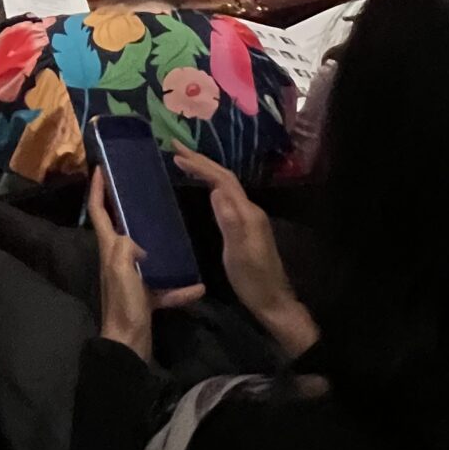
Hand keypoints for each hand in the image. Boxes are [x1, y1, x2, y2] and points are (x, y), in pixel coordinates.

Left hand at [86, 166, 203, 361]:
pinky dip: (179, 288)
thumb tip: (134, 238)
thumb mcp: (122, 272)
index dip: (98, 189)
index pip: (99, 212)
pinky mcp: (145, 297)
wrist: (129, 345)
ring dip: (157, 243)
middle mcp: (117, 260)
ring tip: (172, 227)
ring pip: (144, 255)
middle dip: (124, 206)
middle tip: (141, 188)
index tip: (101, 168)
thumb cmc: (124, 306)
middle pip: (119, 227)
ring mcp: (131, 279)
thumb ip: (125, 248)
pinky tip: (197, 287)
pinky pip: (165, 288)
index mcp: (109, 249)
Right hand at [173, 153, 318, 360]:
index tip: (176, 156)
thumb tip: (216, 190)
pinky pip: (226, 196)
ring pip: (226, 185)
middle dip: (201, 161)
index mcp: (247, 213)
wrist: (273, 301)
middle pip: (225, 178)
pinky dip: (211, 184)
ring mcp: (249, 218)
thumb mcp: (238, 254)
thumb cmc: (253, 281)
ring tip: (185, 161)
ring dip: (206, 170)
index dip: (200, 166)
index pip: (222, 180)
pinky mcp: (246, 226)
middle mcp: (250, 210)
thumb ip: (229, 222)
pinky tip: (203, 187)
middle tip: (176, 148)